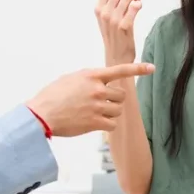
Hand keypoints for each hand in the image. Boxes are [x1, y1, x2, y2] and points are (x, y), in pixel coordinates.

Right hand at [27, 62, 154, 136]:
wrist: (42, 114)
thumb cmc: (52, 96)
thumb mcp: (71, 79)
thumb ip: (88, 79)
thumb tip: (99, 82)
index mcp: (91, 75)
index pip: (119, 70)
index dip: (138, 69)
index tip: (151, 68)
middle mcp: (97, 89)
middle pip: (121, 95)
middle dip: (114, 100)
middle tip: (101, 104)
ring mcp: (97, 106)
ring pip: (118, 110)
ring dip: (111, 113)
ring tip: (95, 113)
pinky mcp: (95, 122)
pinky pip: (112, 124)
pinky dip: (107, 125)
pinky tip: (94, 123)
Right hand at [95, 0, 141, 65]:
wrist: (116, 57)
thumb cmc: (114, 35)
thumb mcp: (107, 17)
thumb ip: (112, 1)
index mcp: (98, 8)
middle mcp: (104, 12)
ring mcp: (113, 20)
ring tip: (138, 1)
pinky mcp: (124, 27)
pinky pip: (134, 7)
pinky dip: (139, 4)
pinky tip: (139, 7)